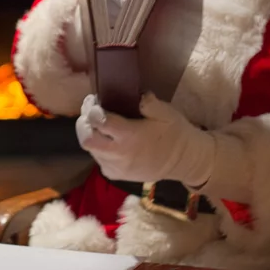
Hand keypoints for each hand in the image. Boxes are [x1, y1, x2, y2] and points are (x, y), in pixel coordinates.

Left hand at [75, 93, 215, 185]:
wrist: (185, 161)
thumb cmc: (175, 133)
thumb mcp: (165, 112)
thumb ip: (147, 102)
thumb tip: (132, 93)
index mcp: (130, 136)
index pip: (98, 121)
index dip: (92, 108)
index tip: (95, 100)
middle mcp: (119, 154)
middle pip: (86, 140)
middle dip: (84, 124)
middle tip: (91, 113)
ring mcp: (117, 168)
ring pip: (90, 151)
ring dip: (91, 136)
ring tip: (100, 125)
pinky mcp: (117, 176)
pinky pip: (99, 161)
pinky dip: (99, 150)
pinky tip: (109, 142)